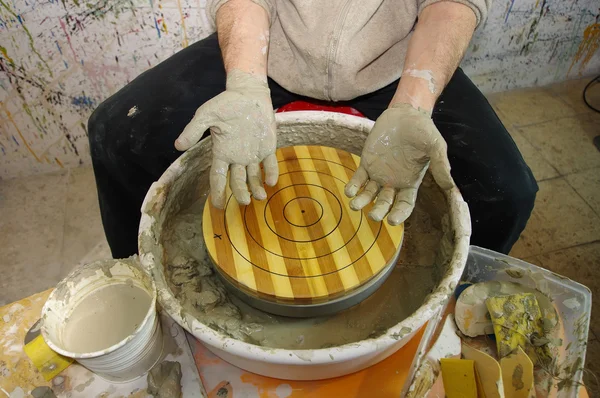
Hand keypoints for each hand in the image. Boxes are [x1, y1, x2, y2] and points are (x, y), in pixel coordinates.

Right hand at [175, 70, 277, 208]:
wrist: (248, 93)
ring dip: (256, 188)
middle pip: (237, 182)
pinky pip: (269, 164)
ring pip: (253, 177)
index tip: (217, 206)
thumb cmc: (225, 103)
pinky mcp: (267, 148)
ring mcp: (252, 154)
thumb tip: (178, 146)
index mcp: (222, 152)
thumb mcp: (206, 114)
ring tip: (260, 197)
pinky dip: (270, 173)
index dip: (217, 192)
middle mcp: (237, 157)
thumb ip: (194, 130)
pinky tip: (271, 181)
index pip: (218, 178)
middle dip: (240, 193)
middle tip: (244, 202)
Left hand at [345, 103, 454, 224]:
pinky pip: (358, 179)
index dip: (399, 214)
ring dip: (361, 202)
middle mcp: (393, 182)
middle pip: (384, 203)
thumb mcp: (435, 145)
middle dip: (378, 211)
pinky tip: (350, 191)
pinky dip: (353, 186)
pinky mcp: (367, 163)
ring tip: (355, 205)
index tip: (392, 220)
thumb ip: (440, 164)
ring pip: (368, 194)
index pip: (404, 205)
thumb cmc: (423, 130)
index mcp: (410, 182)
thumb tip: (451, 186)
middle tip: (373, 216)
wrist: (405, 113)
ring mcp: (378, 174)